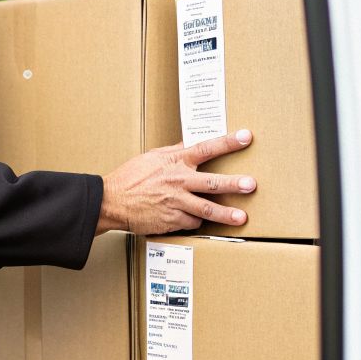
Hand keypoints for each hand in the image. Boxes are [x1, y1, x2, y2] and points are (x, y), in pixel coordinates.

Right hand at [98, 130, 256, 234]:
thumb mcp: (151, 158)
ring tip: (241, 217)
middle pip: (212, 183)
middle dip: (233, 184)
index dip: (227, 142)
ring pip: (206, 209)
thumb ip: (174, 152)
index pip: (205, 148)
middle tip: (250, 185)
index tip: (245, 137)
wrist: (110, 201)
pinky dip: (196, 221)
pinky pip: (191, 222)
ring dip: (226, 214)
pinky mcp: (171, 220)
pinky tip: (195, 219)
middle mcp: (178, 181)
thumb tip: (191, 143)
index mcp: (174, 162)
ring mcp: (175, 202)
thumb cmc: (129, 178)